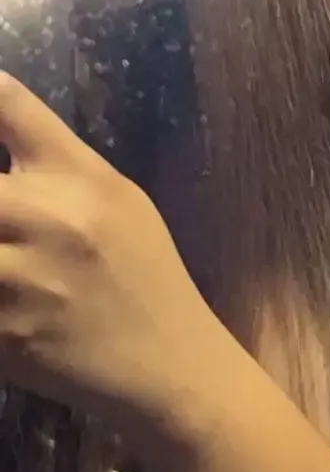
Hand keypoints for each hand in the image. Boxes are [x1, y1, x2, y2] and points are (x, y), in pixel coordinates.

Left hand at [0, 73, 219, 428]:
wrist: (171, 366)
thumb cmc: (142, 274)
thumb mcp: (116, 199)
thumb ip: (50, 155)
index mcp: (80, 176)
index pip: (7, 105)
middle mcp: (51, 217)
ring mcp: (26, 279)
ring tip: (3, 261)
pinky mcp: (8, 334)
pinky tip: (6, 303)